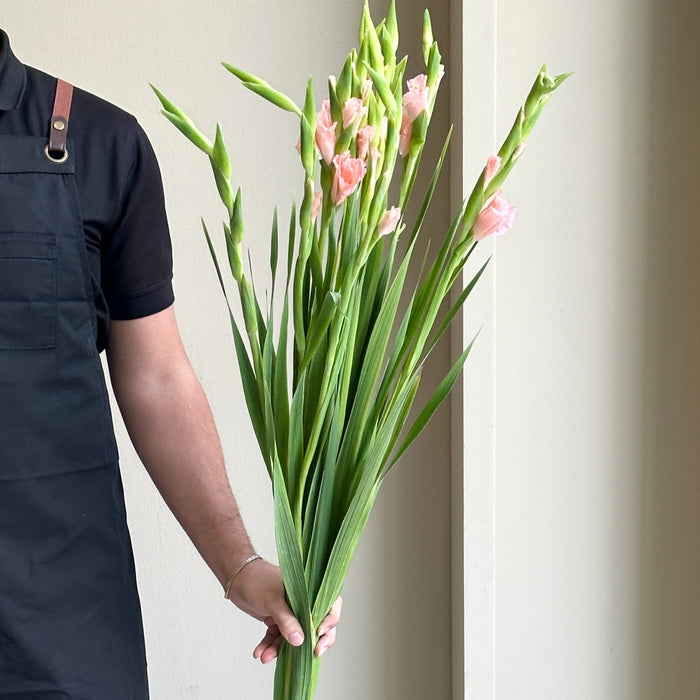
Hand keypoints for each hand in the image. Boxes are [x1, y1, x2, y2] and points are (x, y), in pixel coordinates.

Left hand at [227, 558, 342, 663]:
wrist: (236, 579)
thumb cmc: (257, 580)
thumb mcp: (273, 600)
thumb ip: (286, 620)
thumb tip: (300, 641)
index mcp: (308, 590)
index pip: (329, 605)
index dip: (330, 620)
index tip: (319, 634)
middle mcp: (302, 602)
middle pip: (315, 625)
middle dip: (312, 642)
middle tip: (312, 655)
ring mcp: (289, 612)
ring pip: (292, 635)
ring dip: (280, 649)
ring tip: (266, 656)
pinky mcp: (276, 619)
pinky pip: (277, 637)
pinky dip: (269, 646)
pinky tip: (260, 653)